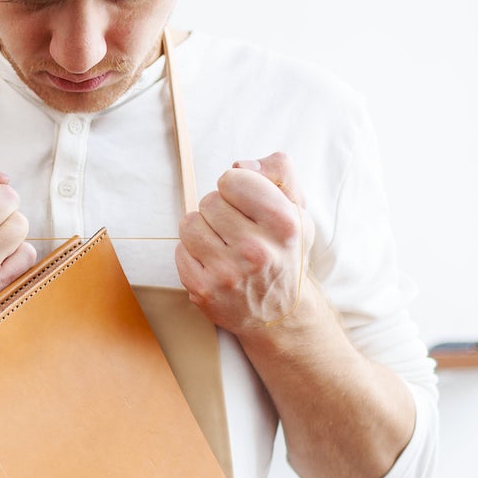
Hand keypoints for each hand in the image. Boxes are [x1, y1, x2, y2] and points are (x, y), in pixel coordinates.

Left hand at [177, 151, 309, 331]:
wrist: (280, 312)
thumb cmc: (284, 252)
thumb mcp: (298, 208)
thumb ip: (278, 173)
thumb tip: (240, 165)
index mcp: (283, 224)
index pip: (232, 179)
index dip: (236, 186)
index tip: (245, 202)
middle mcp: (256, 250)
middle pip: (209, 200)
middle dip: (219, 209)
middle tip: (235, 228)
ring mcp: (228, 273)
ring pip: (189, 223)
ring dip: (202, 229)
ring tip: (222, 243)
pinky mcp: (203, 290)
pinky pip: (179, 250)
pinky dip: (192, 253)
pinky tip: (213, 263)